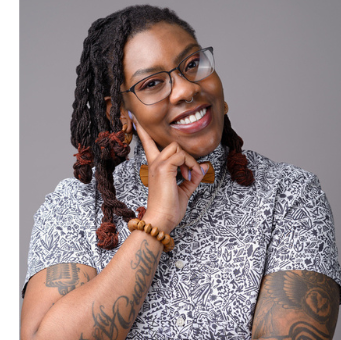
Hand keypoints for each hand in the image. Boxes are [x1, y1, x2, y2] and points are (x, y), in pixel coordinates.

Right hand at [132, 116, 208, 232]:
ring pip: (177, 147)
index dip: (143, 131)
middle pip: (172, 144)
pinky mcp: (164, 168)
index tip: (136, 119)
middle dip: (186, 156)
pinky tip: (189, 177)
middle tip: (190, 174)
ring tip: (189, 177)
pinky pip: (182, 156)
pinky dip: (191, 166)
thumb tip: (204, 166)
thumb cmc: (169, 209)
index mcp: (156, 167)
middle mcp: (154, 163)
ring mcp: (158, 165)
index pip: (148, 144)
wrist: (161, 220)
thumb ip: (193, 177)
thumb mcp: (184, 190)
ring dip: (189, 161)